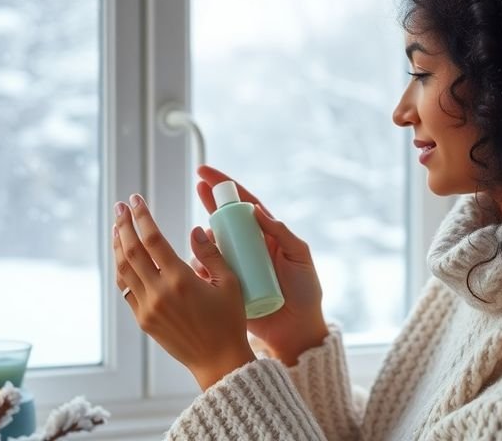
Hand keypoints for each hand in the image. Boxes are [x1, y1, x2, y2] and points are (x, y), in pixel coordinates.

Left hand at [112, 194, 255, 390]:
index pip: (153, 240)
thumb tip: (195, 230)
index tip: (136, 200)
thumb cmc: (230, 322)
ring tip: (118, 227)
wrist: (218, 361)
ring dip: (118, 245)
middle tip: (121, 206)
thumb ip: (211, 254)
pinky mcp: (144, 320)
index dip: (142, 217)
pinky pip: (127, 289)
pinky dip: (122, 269)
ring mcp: (148, 307)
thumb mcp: (230, 283)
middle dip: (124, 224)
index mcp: (181, 280)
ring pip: (124, 270)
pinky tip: (124, 257)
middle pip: (131, 251)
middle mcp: (159, 292)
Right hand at [194, 165, 329, 365]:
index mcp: (266, 235)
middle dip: (208, 199)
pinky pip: (206, 270)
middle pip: (224, 218)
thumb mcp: (300, 258)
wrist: (296, 329)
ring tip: (209, 241)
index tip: (206, 172)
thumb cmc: (304, 292)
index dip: (226, 186)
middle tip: (197, 186)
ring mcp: (235, 265)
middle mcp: (247, 246)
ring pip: (211, 243)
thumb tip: (256, 209)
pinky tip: (199, 264)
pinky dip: (199, 264)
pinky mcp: (225, 284)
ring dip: (205, 237)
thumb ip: (282, 233)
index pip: (244, 204)